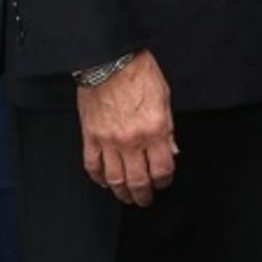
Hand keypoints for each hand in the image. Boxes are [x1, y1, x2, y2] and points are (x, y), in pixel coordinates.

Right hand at [77, 50, 177, 205]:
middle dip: (144, 195)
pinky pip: (93, 166)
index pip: (162, 168)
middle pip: (138, 180)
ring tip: (127, 197)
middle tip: (146, 200)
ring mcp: (108, 141)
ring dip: (122, 192)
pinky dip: (98, 178)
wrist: (110, 61)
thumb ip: (168, 128)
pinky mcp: (90, 137)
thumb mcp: (165, 97)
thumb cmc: (139, 73)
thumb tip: (171, 151)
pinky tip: (105, 182)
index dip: (165, 180)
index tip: (165, 182)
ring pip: (114, 179)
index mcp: (154, 130)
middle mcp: (131, 140)